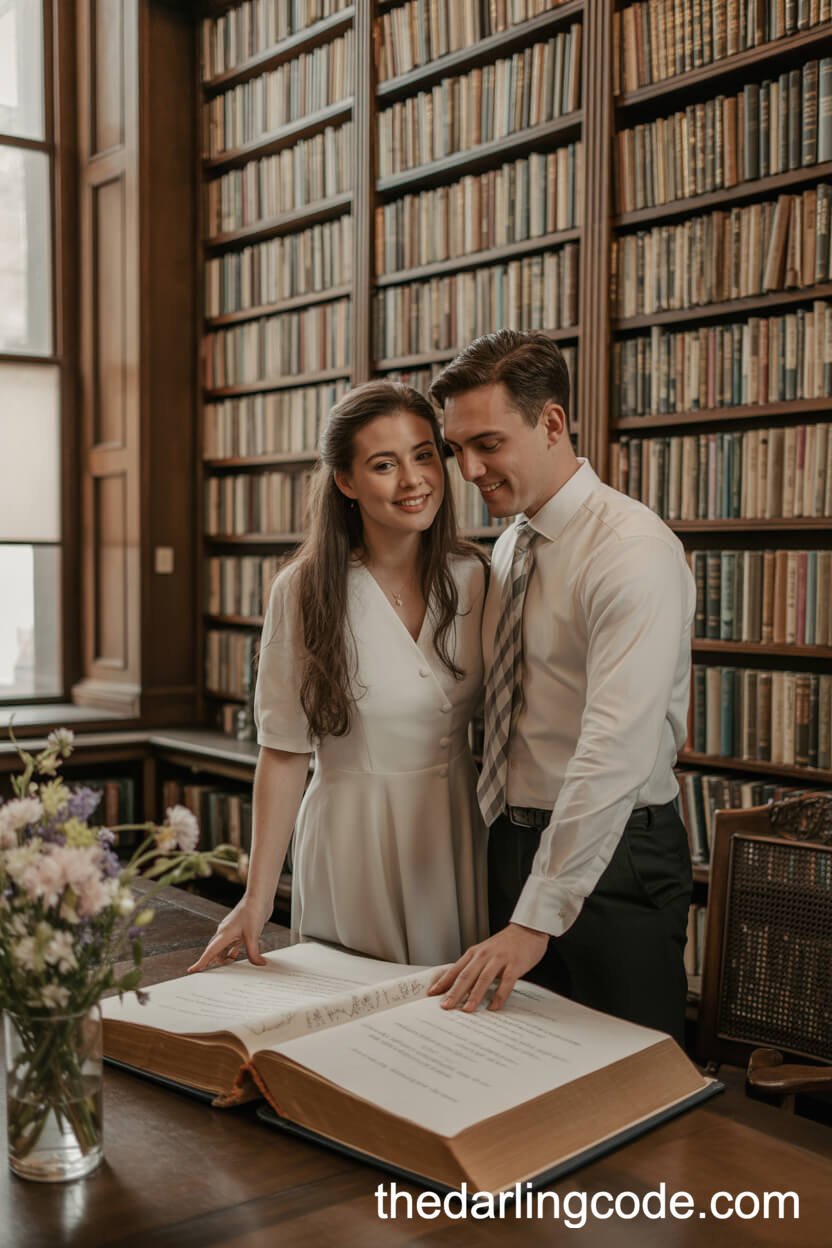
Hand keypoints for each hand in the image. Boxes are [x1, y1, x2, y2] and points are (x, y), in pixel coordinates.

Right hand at [187, 895, 271, 972]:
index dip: (200, 962)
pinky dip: (233, 950)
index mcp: (223, 934)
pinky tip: (237, 954)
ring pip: (223, 947)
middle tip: (211, 974)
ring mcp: (232, 930)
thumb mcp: (252, 936)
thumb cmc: (252, 913)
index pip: (209, 952)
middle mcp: (224, 932)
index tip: (192, 970)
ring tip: (227, 966)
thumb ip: (253, 953)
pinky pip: (232, 943)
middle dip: (211, 962)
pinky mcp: (240, 928)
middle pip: (214, 951)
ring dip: (224, 957)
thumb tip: (259, 964)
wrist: (258, 897)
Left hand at [428, 924, 548, 1012]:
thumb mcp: (485, 951)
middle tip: (446, 1006)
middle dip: (454, 992)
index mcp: (475, 953)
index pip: (456, 969)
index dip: (443, 982)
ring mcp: (499, 959)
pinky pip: (505, 983)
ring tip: (466, 1009)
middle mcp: (484, 955)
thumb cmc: (506, 944)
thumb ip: (474, 967)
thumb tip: (460, 987)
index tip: (432, 993)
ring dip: (473, 995)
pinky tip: (493, 1007)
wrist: (528, 930)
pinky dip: (498, 996)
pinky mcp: (514, 965)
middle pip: (466, 975)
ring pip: (483, 979)